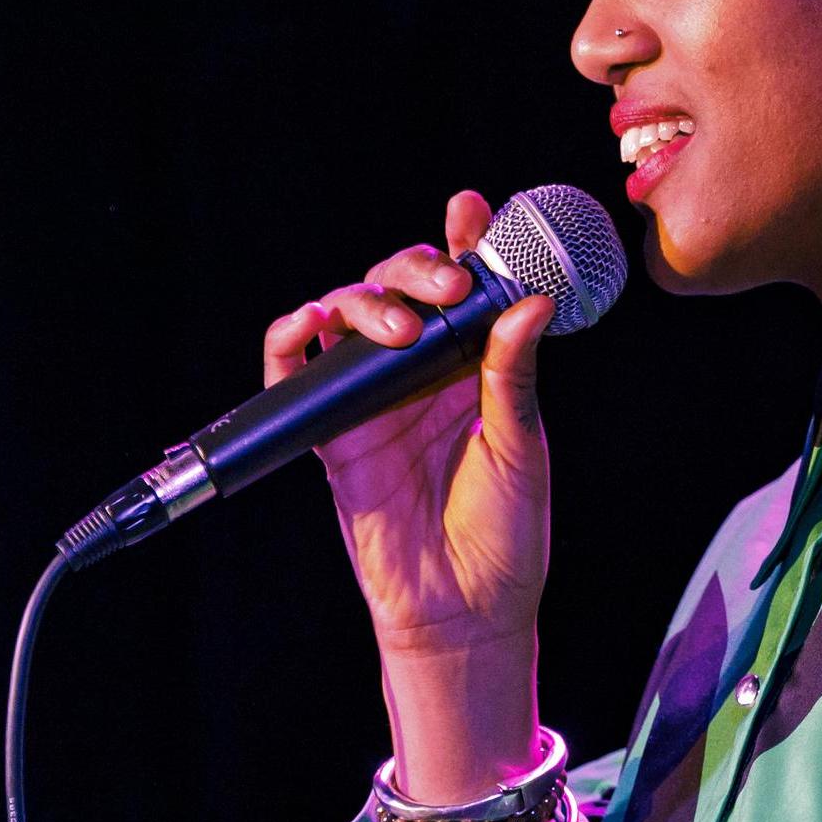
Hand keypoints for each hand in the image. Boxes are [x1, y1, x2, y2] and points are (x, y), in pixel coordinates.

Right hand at [261, 190, 553, 663]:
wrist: (463, 613)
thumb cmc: (505, 536)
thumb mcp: (521, 447)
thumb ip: (514, 374)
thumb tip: (530, 302)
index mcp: (475, 369)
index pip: (463, 287)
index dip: (464, 241)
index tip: (472, 208)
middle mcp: (420, 374)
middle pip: (399, 287)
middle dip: (416, 268)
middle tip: (447, 285)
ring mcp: (372, 400)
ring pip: (347, 316)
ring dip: (364, 300)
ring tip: (399, 326)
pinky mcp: (330, 433)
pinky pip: (293, 373)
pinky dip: (292, 337)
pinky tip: (312, 323)